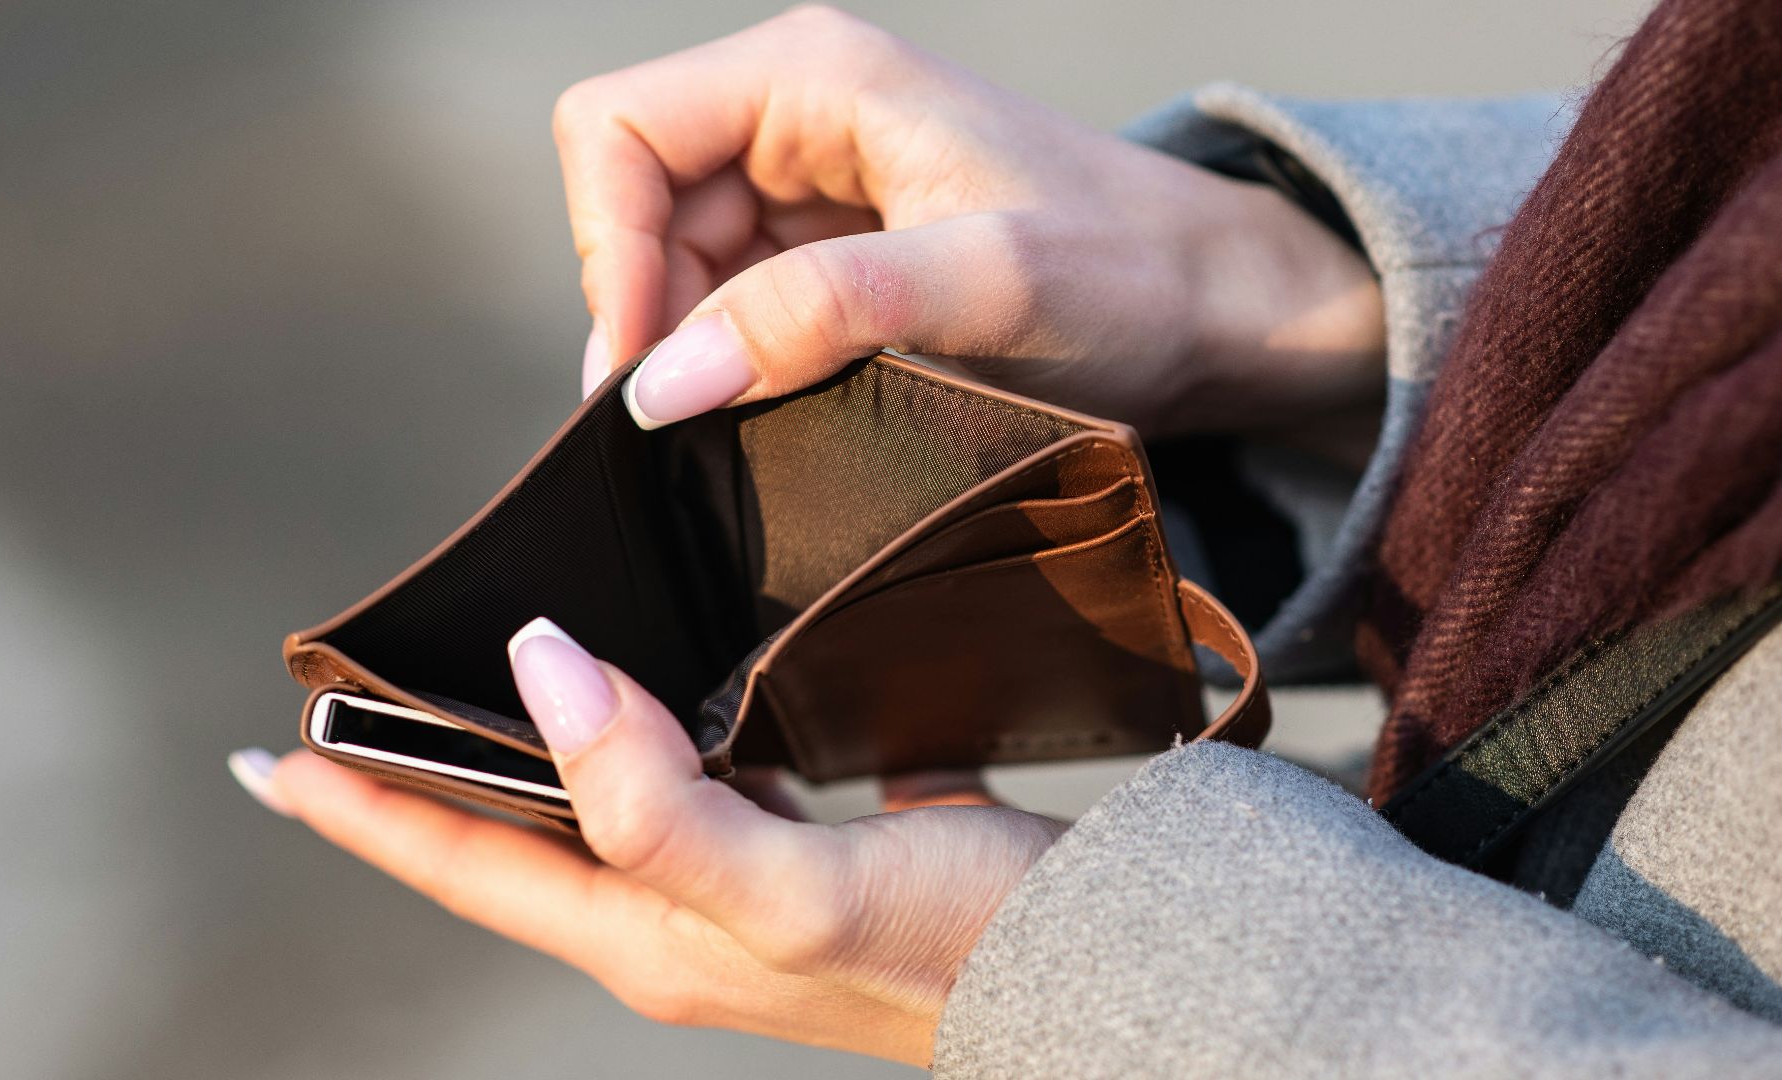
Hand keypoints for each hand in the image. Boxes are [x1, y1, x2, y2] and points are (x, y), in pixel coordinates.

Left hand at [240, 618, 1065, 1065]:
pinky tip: (644, 680)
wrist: (1096, 970)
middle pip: (508, 839)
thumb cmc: (949, 945)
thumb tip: (538, 670)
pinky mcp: (798, 847)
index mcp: (642, 936)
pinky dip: (632, 727)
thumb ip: (650, 800)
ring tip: (466, 683)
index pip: (460, 867)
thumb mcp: (787, 889)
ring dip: (519, 750)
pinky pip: (679, 778)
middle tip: (349, 700)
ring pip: (588, 805)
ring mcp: (733, 886)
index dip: (358, 811)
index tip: (266, 752)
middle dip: (418, 776)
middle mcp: (671, 917)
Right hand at [559, 5, 1382, 436]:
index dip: (608, 250)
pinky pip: (731, 308)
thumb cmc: (1132, 273)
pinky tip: (778, 414)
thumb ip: (820, 316)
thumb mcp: (984, 287)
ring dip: (691, 352)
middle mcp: (795, 116)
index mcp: (812, 74)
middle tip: (692, 425)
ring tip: (751, 425)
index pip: (615, 131)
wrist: (1220, 313)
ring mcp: (810, 187)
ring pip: (672, 269)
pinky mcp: (833, 257)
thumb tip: (664, 380)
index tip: (649, 370)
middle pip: (632, 207)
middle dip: (646, 317)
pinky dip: (734, 367)